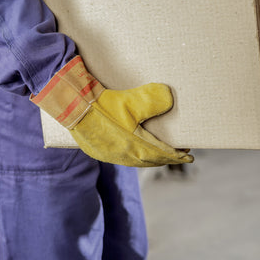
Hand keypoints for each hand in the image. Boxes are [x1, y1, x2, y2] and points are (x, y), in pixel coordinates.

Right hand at [31, 56, 192, 166]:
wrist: (71, 107)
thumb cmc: (101, 104)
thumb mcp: (130, 100)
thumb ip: (152, 99)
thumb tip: (169, 98)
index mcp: (134, 146)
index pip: (161, 154)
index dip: (176, 155)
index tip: (188, 155)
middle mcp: (123, 155)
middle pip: (150, 161)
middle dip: (166, 158)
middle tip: (179, 155)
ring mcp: (109, 155)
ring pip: (136, 161)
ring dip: (150, 159)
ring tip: (159, 154)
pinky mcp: (98, 152)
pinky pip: (122, 158)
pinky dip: (134, 157)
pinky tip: (133, 151)